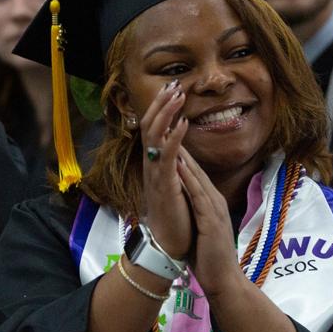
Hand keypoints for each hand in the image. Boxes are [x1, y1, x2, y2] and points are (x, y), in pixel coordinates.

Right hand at [139, 81, 192, 256]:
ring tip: (178, 95)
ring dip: (167, 114)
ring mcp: (156, 176)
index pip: (153, 130)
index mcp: (155, 166)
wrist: (168, 247)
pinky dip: (175, 138)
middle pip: (149, 126)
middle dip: (161, 104)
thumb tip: (179, 151)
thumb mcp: (175, 188)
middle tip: (173, 84)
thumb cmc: (176, 219)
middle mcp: (151, 167)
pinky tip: (183, 124)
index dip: (161, 109)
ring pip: (154, 136)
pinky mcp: (164, 186)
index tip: (173, 89)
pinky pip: (167, 157)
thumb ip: (175, 169)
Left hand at [176, 147, 242, 296]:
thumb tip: (184, 205)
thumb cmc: (210, 259)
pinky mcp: (210, 220)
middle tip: (170, 127)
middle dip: (182, 148)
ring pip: (197, 178)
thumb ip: (195, 214)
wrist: (224, 280)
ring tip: (171, 137)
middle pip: (197, 170)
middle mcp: (214, 202)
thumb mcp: (201, 230)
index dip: (182, 156)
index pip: (195, 176)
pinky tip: (177, 165)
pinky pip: (197, 195)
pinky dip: (187, 178)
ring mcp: (214, 210)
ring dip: (184, 157)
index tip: (169, 138)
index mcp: (211, 204)